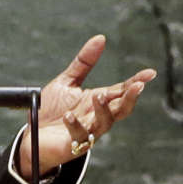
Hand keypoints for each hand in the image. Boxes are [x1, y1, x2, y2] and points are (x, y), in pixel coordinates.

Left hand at [17, 34, 155, 176]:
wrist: (32, 137)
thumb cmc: (52, 110)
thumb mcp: (67, 82)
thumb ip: (84, 63)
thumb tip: (101, 38)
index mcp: (97, 101)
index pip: (120, 91)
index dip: (135, 82)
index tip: (150, 73)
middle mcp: (96, 117)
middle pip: (121, 109)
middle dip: (130, 98)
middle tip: (137, 86)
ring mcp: (87, 132)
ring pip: (104, 123)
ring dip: (104, 110)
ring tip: (97, 95)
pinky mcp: (73, 144)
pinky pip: (79, 136)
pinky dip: (75, 125)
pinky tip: (69, 116)